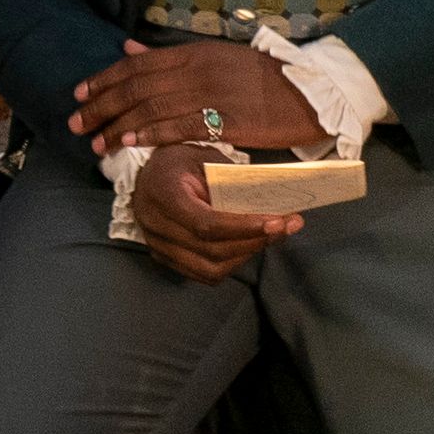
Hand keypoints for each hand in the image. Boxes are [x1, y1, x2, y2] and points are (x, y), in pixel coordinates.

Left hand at [72, 37, 323, 158]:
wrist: (313, 93)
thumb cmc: (264, 78)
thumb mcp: (215, 56)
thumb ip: (170, 57)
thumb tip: (128, 47)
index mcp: (194, 53)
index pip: (136, 64)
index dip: (103, 79)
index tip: (78, 93)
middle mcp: (198, 71)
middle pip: (136, 87)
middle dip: (101, 105)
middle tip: (76, 122)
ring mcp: (213, 95)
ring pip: (152, 108)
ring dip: (118, 125)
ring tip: (96, 142)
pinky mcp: (229, 120)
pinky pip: (181, 127)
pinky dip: (151, 133)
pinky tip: (130, 142)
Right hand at [128, 141, 300, 284]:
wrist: (146, 172)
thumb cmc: (180, 162)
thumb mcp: (205, 159)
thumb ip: (234, 183)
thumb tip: (277, 203)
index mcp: (163, 194)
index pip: (205, 224)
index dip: (244, 227)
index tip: (278, 221)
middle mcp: (155, 224)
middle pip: (212, 248)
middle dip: (255, 240)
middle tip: (287, 226)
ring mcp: (156, 244)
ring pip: (210, 268)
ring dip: (245, 255)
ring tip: (268, 237)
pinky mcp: (163, 257)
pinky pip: (203, 274)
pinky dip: (230, 264)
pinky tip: (245, 247)